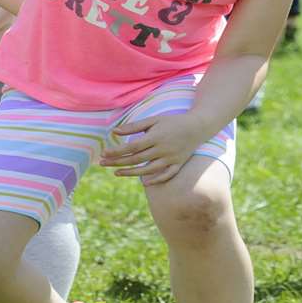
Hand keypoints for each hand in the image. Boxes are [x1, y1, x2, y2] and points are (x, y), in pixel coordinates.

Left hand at [101, 111, 217, 185]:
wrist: (198, 126)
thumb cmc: (173, 121)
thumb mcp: (154, 120)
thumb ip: (134, 126)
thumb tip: (114, 132)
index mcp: (155, 137)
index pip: (132, 147)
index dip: (116, 151)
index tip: (104, 154)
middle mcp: (162, 149)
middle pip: (136, 159)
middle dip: (118, 162)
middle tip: (102, 163)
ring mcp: (171, 158)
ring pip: (148, 170)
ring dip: (131, 173)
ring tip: (117, 173)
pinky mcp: (178, 164)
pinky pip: (166, 175)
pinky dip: (156, 180)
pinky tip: (144, 182)